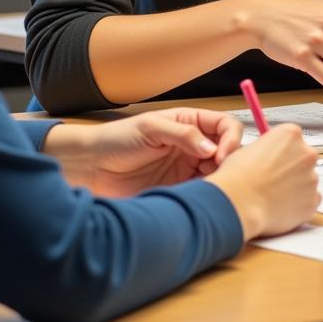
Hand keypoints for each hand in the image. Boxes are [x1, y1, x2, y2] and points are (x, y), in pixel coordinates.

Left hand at [44, 107, 243, 196]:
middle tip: (220, 175)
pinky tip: (199, 199)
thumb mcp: (150, 128)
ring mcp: (187, 168)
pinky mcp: (180, 189)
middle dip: (230, 162)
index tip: (222, 156)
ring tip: (209, 189)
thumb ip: (183, 134)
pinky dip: (207, 195)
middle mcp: (193, 144)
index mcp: (190, 122)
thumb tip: (212, 148)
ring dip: (220, 180)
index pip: (225, 126)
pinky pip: (202, 192)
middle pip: (227, 151)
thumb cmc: (117, 139)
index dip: (231, 139)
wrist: (91, 168)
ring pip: (218, 173)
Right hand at [207, 124, 319, 239]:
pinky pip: (309, 200)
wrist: (239, 203)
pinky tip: (280, 206)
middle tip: (273, 179)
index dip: (281, 151)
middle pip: (303, 158)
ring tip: (272, 195)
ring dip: (295, 187)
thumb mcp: (248, 148)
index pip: (293, 138)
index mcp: (291, 134)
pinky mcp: (313, 200)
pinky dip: (299, 204)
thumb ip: (268, 148)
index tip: (274, 159)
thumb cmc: (238, 177)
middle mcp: (306, 153)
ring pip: (306, 181)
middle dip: (292, 168)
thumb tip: (270, 155)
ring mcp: (312, 177)